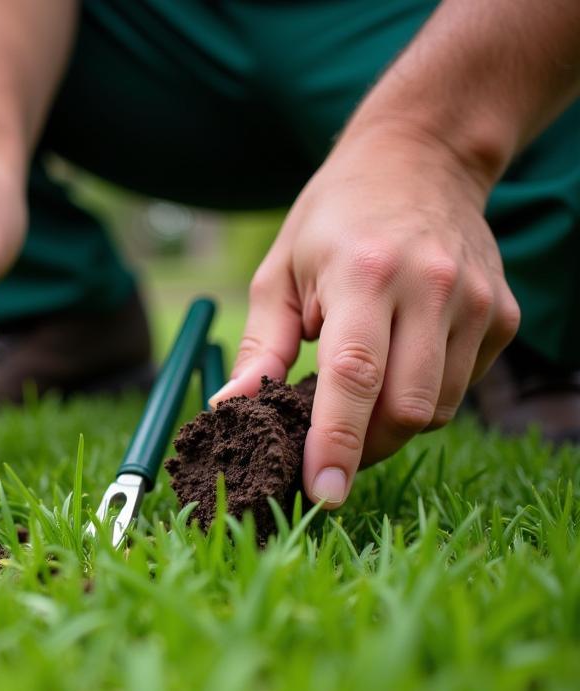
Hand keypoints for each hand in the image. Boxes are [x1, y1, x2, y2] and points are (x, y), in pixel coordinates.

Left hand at [212, 125, 519, 506]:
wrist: (420, 157)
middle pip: (406, 410)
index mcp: (365, 274)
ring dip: (393, 426)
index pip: (354, 378)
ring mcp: (475, 301)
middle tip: (328, 447)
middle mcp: (430, 288)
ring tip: (361, 398)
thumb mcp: (279, 272)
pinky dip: (425, 397)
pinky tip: (400, 364)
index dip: (337, 444)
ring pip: (438, 409)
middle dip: (363, 447)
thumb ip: (262, 348)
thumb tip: (229, 409)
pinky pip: (462, 387)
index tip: (321, 492)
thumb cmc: (333, 219)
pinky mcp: (501, 313)